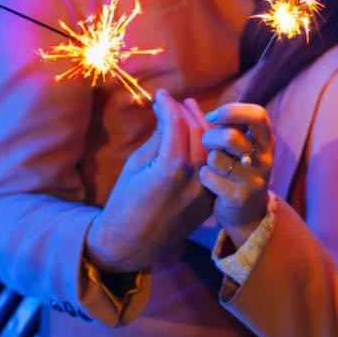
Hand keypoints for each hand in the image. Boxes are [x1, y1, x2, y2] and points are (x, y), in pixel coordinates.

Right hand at [86, 88, 213, 272]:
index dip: (168, 105)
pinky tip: (199, 137)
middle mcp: (193, 179)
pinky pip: (212, 167)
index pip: (176, 123)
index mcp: (171, 168)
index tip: (160, 95)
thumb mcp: (136, 165)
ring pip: (210, 148)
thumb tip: (166, 115)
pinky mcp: (208, 201)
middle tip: (174, 101)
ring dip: (201, 126)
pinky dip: (207, 149)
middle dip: (185, 112)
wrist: (131, 242)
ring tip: (189, 111)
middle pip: (197, 132)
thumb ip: (157, 139)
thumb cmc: (125, 200)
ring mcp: (204, 191)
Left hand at [199, 103, 274, 247]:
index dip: (232, 111)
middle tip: (205, 144)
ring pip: (215, 157)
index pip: (257, 115)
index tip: (212, 116)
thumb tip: (187, 103)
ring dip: (205, 160)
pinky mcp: (239, 197)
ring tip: (210, 167)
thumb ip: (219, 125)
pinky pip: (208, 176)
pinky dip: (203, 177)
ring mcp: (254, 180)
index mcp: (265, 141)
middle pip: (231, 136)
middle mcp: (265, 159)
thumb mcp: (235, 146)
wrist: (246, 215)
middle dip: (209, 137)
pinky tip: (210, 184)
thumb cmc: (234, 171)